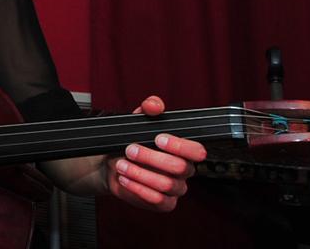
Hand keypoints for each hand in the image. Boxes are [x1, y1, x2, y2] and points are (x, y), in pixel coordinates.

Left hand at [106, 96, 206, 210]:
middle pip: (178, 168)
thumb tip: (154, 105)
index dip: (180, 146)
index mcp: (184, 151)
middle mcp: (184, 171)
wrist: (112, 164)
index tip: (158, 138)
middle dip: (151, 157)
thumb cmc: (131, 142)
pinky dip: (137, 188)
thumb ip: (148, 109)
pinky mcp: (164, 204)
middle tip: (130, 149)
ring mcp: (175, 189)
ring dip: (140, 173)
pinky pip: (157, 200)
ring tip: (122, 164)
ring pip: (165, 185)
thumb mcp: (138, 121)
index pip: (197, 151)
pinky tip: (124, 178)